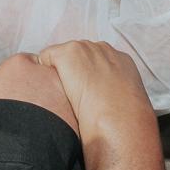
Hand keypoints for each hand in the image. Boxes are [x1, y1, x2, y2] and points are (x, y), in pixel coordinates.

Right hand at [0, 54, 78, 134]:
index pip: (23, 67)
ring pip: (61, 94)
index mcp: (19, 64)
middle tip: (30, 116)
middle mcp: (44, 72)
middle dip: (40, 93)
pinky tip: (53, 136)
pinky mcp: (76, 113)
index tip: (16, 102)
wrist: (8, 154)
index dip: (19, 86)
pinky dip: (65, 123)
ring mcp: (63, 92)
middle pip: (45, 78)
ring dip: (55, 107)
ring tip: (42, 128)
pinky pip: (73, 113)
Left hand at [38, 41, 169, 169]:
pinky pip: (45, 58)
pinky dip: (42, 73)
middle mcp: (101, 49)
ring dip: (57, 72)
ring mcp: (83, 49)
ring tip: (54, 94)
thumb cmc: (124, 120)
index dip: (83, 75)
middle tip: (65, 94)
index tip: (79, 91)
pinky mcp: (66, 54)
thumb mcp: (127, 104)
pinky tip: (46, 91)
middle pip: (76, 54)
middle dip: (70, 70)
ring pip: (60, 56)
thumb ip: (114, 95)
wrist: (118, 117)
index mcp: (120, 60)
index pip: (95, 59)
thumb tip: (106, 105)